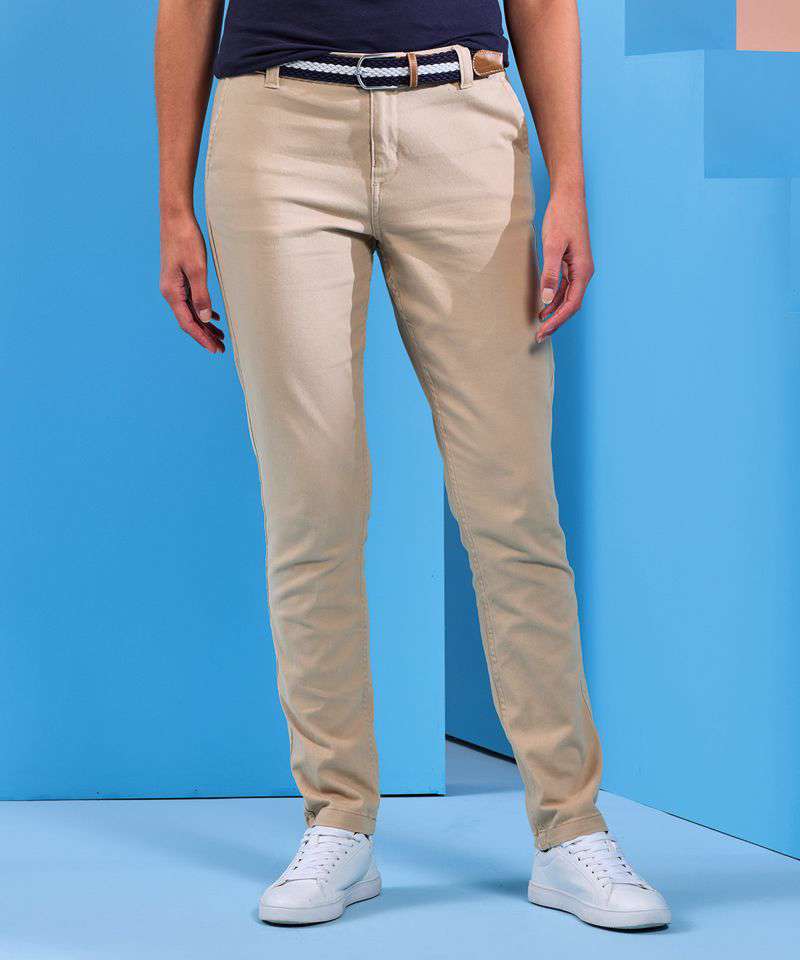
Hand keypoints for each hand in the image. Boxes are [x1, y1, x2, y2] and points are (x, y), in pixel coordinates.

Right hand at [159, 212, 224, 353]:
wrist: (176, 218)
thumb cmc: (186, 240)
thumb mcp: (197, 269)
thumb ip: (201, 295)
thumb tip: (204, 319)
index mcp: (172, 292)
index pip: (188, 323)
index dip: (202, 338)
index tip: (215, 349)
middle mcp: (170, 292)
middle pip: (188, 321)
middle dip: (204, 335)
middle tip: (221, 348)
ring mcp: (173, 286)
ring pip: (190, 312)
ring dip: (204, 325)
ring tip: (219, 337)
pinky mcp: (179, 279)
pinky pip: (190, 302)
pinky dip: (202, 312)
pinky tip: (213, 317)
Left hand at [536, 190, 593, 342]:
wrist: (568, 196)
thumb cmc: (561, 217)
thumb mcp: (552, 246)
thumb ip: (550, 274)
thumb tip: (545, 300)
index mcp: (582, 270)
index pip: (571, 305)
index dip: (556, 321)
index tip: (542, 333)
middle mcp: (583, 272)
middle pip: (571, 305)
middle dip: (556, 321)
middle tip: (538, 337)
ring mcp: (578, 268)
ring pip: (567, 298)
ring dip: (554, 312)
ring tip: (538, 326)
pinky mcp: (571, 262)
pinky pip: (564, 287)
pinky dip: (553, 299)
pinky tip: (542, 306)